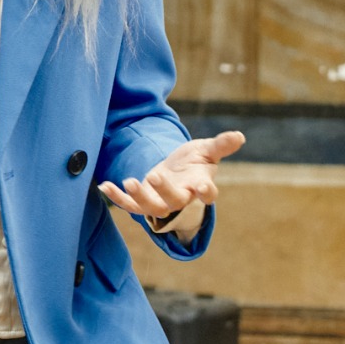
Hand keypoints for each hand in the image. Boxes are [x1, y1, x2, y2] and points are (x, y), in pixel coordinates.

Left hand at [98, 130, 245, 221]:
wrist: (176, 172)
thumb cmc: (194, 161)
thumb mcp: (206, 150)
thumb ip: (221, 145)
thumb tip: (239, 135)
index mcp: (200, 185)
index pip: (207, 194)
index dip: (206, 193)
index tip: (203, 190)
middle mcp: (181, 197)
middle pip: (175, 201)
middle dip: (164, 191)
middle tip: (153, 176)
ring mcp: (162, 202)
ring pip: (151, 207)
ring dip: (139, 197)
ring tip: (128, 181)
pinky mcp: (144, 201)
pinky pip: (130, 205)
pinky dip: (118, 198)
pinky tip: (105, 186)